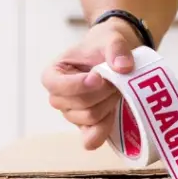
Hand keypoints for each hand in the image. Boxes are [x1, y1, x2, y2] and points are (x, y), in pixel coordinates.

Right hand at [41, 19, 140, 148]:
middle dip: (103, 92)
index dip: (79, 85)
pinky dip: (105, 128)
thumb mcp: (110, 39)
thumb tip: (123, 67)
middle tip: (116, 78)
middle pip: (78, 104)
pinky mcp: (87, 127)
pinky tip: (114, 113)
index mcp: (53, 74)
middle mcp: (58, 98)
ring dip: (109, 103)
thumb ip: (116, 48)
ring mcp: (72, 114)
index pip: (57, 86)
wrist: (113, 58)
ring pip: (90, 118)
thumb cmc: (104, 48)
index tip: (98, 75)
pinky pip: (91, 139)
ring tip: (116, 88)